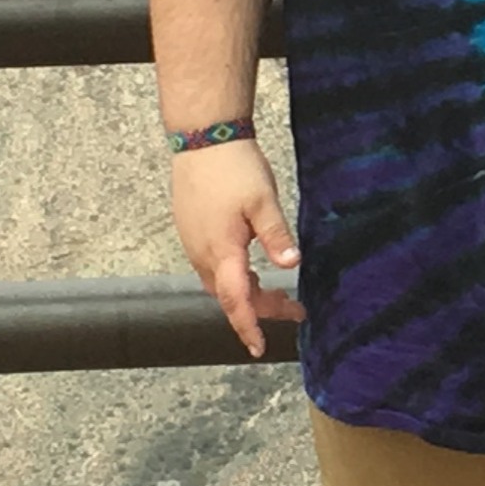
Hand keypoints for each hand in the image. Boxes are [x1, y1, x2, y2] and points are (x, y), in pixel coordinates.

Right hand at [169, 141, 297, 359]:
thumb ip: (276, 235)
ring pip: (220, 283)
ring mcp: (194, 243)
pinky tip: (250, 268)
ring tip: (276, 292)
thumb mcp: (263, 201)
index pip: (236, 301)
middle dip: (259, 308)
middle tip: (292, 308)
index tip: (258, 348)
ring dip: (247, 292)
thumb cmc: (233, 167)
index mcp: (222, 251)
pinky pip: (212, 267)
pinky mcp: (192, 232)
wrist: (202, 138)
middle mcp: (202, 254)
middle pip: (230, 296)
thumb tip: (292, 265)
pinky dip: (234, 277)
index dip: (249, 326)